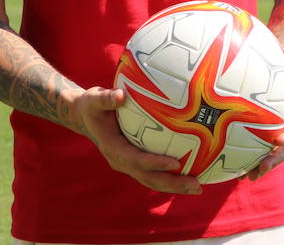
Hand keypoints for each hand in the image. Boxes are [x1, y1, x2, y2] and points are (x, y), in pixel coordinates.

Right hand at [73, 86, 202, 194]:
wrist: (85, 117)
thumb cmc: (92, 105)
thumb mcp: (94, 98)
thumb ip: (106, 98)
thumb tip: (121, 95)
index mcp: (112, 148)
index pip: (136, 160)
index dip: (155, 163)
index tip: (175, 163)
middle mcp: (120, 161)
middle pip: (148, 178)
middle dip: (172, 183)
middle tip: (196, 185)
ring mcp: (127, 164)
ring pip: (152, 180)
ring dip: (174, 185)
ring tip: (197, 187)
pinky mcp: (134, 162)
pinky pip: (153, 172)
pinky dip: (171, 176)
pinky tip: (190, 173)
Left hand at [248, 55, 283, 180]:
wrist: (278, 65)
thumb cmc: (283, 60)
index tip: (283, 140)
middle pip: (283, 147)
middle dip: (274, 160)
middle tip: (262, 168)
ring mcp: (272, 130)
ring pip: (268, 152)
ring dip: (260, 166)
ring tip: (247, 176)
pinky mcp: (258, 130)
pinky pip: (252, 146)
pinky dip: (243, 157)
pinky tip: (227, 167)